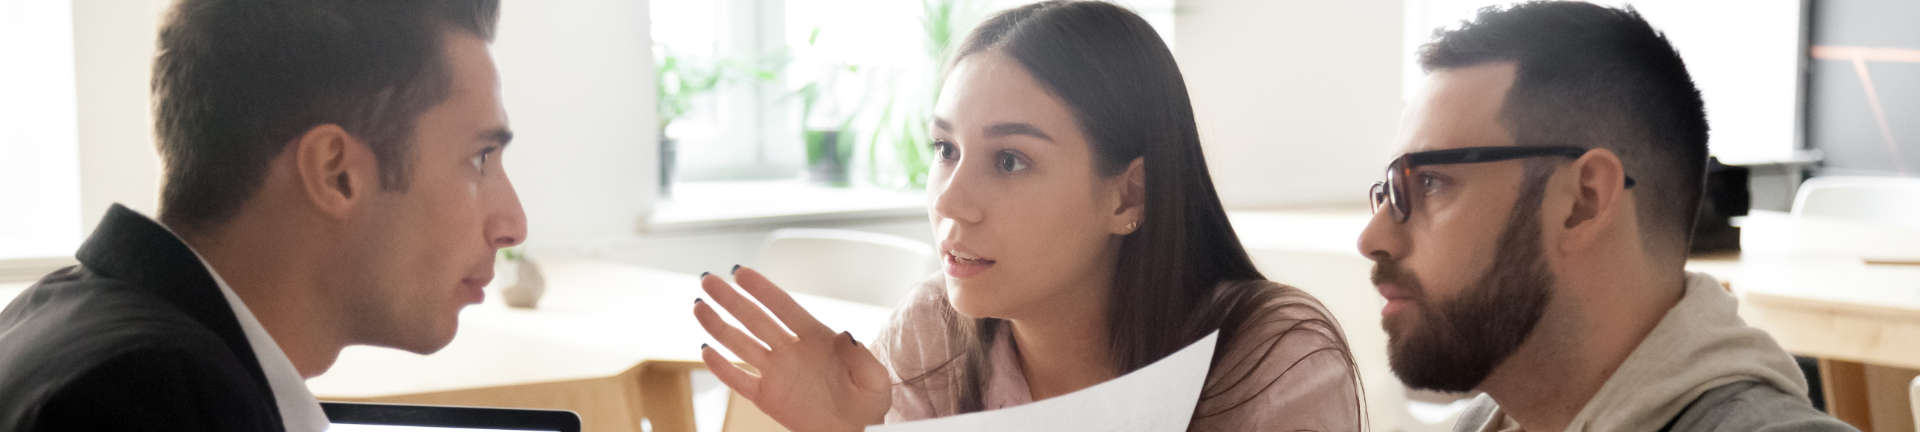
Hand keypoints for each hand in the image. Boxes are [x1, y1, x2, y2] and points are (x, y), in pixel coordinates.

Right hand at [693, 266, 891, 431]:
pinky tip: (705, 351)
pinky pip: (739, 380)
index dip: (762, 290)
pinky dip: (722, 368)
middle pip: (755, 320)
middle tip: (709, 279)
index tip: (740, 272)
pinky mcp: (768, 397)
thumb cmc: (869, 405)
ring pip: (741, 344)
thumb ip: (862, 358)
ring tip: (699, 306)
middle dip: (731, 300)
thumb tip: (846, 336)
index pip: (784, 308)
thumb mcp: (875, 380)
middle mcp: (791, 350)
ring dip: (719, 326)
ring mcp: (777, 372)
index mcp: (817, 338)